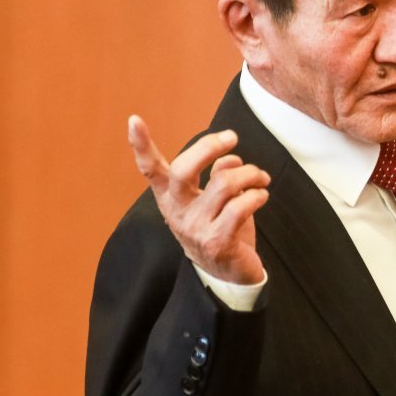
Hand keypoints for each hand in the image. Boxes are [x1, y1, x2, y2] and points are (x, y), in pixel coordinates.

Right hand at [127, 115, 269, 284]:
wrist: (229, 276)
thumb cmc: (220, 228)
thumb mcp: (213, 200)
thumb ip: (217, 175)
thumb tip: (228, 157)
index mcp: (171, 198)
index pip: (150, 170)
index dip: (141, 145)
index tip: (133, 120)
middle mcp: (178, 212)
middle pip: (182, 170)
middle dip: (208, 147)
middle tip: (232, 137)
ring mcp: (196, 228)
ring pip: (223, 184)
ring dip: (249, 173)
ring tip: (261, 177)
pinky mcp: (218, 242)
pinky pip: (240, 207)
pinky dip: (256, 195)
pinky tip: (262, 195)